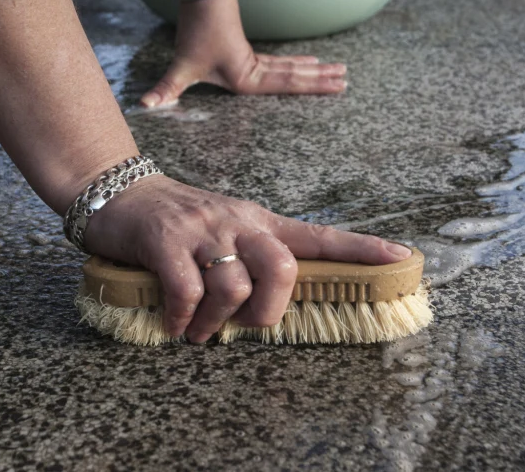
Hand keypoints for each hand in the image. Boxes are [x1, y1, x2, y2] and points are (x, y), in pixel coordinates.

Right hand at [84, 175, 412, 342]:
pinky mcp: (166, 242)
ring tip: (197, 331)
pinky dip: (183, 319)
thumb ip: (252, 259)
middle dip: (268, 311)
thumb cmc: (179, 222)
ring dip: (216, 324)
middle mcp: (238, 222)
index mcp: (259, 222)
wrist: (122, 193)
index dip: (360, 249)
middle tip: (242, 325)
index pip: (317, 235)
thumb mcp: (226, 229)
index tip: (402, 258)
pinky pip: (187, 291)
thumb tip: (268, 308)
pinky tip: (174, 324)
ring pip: (235, 286)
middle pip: (282, 269)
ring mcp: (202, 230)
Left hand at [140, 0, 347, 107]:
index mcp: (247, 77)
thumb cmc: (196, 34)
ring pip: (290, 67)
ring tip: (337, 70)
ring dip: (313, 70)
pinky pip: (278, 62)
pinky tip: (306, 65)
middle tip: (346, 79)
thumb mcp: (182, 67)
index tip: (338, 85)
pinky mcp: (248, 52)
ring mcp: (254, 60)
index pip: (288, 84)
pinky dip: (295, 64)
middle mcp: (255, 70)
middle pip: (295, 75)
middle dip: (321, 79)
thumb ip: (165, 89)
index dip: (315, 86)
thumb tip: (143, 105)